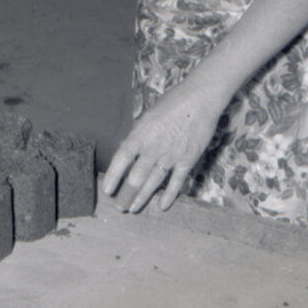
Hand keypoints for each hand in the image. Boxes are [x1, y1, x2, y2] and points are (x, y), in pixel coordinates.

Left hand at [102, 81, 225, 213]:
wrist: (200, 99)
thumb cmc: (172, 103)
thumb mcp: (148, 116)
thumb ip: (138, 134)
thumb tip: (126, 148)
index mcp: (142, 133)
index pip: (123, 157)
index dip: (114, 175)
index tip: (108, 189)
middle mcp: (155, 146)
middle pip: (137, 175)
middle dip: (127, 193)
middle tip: (120, 206)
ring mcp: (172, 154)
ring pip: (154, 181)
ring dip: (143, 197)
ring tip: (133, 208)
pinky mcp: (188, 159)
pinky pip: (176, 181)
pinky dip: (169, 195)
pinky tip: (162, 206)